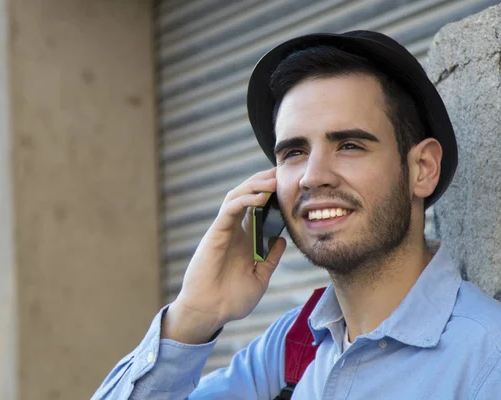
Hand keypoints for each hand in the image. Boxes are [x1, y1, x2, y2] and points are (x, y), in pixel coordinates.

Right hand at [162, 168, 286, 343]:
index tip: (290, 186)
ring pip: (238, 196)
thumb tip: (282, 240)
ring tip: (274, 179)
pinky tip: (261, 197)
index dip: (272, 195)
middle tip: (283, 173)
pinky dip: (245, 199)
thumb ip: (270, 259)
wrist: (210, 312)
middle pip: (248, 196)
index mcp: (245, 240)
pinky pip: (230, 209)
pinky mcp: (216, 233)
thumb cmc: (231, 299)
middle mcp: (235, 231)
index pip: (258, 209)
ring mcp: (224, 230)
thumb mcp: (260, 277)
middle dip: (264, 182)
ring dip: (255, 185)